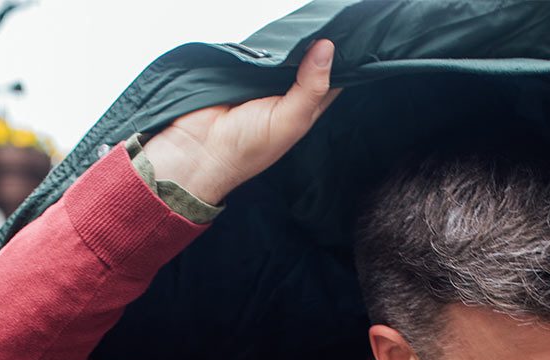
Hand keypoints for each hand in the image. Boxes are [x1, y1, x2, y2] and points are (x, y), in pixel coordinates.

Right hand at [142, 39, 340, 204]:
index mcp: (304, 110)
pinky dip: (265, 38)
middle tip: (329, 21)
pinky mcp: (240, 68)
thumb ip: (311, 87)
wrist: (197, 149)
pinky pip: (257, 47)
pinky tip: (276, 30)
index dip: (341, 61)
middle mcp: (287, 94)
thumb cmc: (247, 147)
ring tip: (306, 23)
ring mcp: (263, 80)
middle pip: (308, 61)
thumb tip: (327, 48)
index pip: (330, 81)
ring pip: (284, 52)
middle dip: (317, 44)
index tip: (352, 37)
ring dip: (291, 40)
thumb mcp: (290, 119)